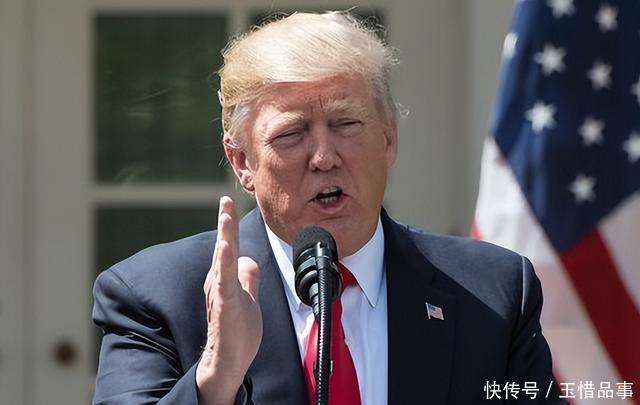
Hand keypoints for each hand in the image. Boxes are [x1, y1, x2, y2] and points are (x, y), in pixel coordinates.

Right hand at [196, 196, 261, 404]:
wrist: (228, 363)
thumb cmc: (236, 334)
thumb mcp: (248, 300)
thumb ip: (248, 279)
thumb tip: (248, 260)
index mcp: (226, 280)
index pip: (230, 247)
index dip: (229, 225)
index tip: (228, 202)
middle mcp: (219, 284)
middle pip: (224, 248)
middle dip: (225, 223)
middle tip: (226, 200)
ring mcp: (221, 295)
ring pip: (222, 262)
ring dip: (224, 238)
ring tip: (226, 217)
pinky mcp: (224, 308)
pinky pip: (225, 283)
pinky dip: (224, 265)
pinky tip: (227, 249)